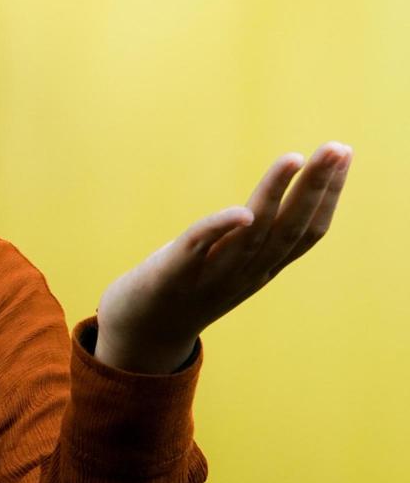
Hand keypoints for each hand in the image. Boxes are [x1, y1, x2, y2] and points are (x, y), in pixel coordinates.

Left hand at [94, 141, 352, 372]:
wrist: (138, 334)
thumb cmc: (183, 288)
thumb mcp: (226, 263)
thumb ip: (248, 241)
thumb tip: (264, 205)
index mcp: (259, 268)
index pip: (305, 232)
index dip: (328, 195)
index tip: (344, 154)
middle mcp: (243, 274)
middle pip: (288, 229)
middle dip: (315, 187)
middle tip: (338, 147)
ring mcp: (208, 277)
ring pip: (251, 235)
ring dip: (274, 194)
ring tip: (294, 158)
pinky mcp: (169, 276)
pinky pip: (197, 249)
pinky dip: (220, 229)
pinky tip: (241, 210)